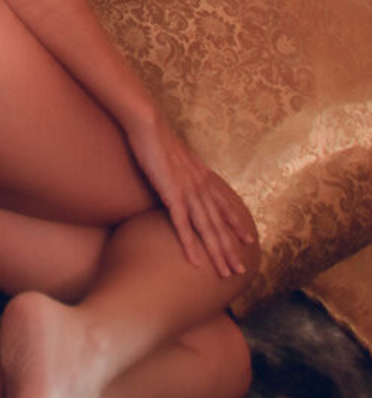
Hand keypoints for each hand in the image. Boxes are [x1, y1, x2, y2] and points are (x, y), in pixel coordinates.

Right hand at [124, 110, 256, 278]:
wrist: (149, 125)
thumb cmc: (158, 138)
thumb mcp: (178, 155)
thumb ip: (185, 169)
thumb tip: (185, 175)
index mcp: (203, 177)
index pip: (225, 205)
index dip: (237, 223)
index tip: (248, 240)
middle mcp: (201, 187)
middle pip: (219, 224)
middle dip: (231, 249)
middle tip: (240, 271)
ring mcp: (188, 191)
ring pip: (207, 229)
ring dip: (217, 253)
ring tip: (225, 273)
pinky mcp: (171, 194)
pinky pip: (182, 224)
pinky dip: (190, 244)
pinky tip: (195, 261)